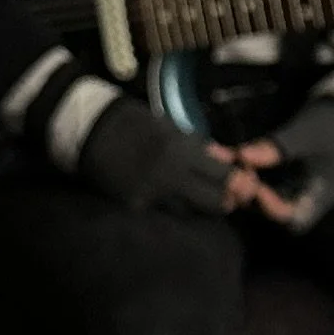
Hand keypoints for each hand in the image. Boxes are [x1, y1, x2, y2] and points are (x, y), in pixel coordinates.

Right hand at [77, 96, 238, 218]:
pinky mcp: (135, 205)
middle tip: (228, 200)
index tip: (242, 186)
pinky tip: (165, 197)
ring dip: (195, 206)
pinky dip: (167, 206)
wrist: (90, 129)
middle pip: (214, 202)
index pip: (224, 176)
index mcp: (182, 151)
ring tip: (195, 197)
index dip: (237, 183)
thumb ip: (197, 147)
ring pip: (189, 211)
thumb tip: (225, 161)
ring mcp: (152, 193)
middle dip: (225, 202)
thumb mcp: (171, 128)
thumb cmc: (135, 123)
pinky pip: (162, 211)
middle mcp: (170, 175)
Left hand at [214, 90, 333, 234]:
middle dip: (253, 196)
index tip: (254, 184)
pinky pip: (267, 183)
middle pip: (275, 212)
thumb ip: (275, 147)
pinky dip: (251, 174)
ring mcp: (298, 187)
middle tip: (237, 173)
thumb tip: (240, 156)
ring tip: (234, 164)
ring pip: (267, 198)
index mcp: (321, 195)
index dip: (270, 207)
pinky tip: (237, 158)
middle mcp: (308, 197)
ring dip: (248, 185)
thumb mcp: (306, 134)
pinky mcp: (288, 176)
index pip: (293, 218)